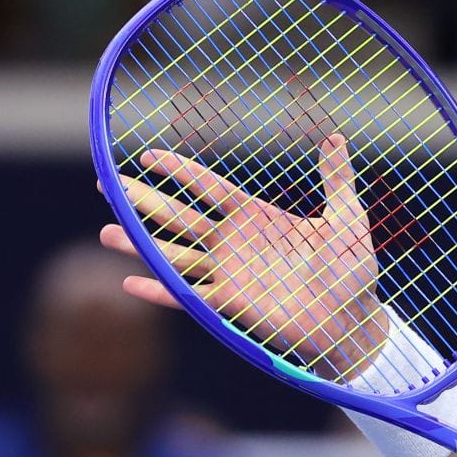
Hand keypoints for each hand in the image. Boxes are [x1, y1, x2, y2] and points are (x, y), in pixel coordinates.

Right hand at [101, 133, 388, 376]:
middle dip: (141, 201)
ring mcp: (228, 274)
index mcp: (256, 218)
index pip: (209, 187)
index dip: (179, 171)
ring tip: (104, 232)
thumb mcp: (347, 219)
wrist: (353, 321)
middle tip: (106, 184)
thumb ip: (336, 179)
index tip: (147, 155)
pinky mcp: (230, 304)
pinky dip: (159, 291)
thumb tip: (336, 135)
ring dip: (138, 245)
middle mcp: (234, 244)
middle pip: (178, 216)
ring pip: (172, 254)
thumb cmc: (352, 270)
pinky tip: (130, 283)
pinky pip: (186, 296)